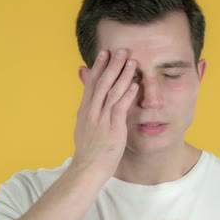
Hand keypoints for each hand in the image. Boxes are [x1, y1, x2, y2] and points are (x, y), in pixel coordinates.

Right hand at [71, 49, 138, 176]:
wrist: (87, 170)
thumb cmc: (89, 151)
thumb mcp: (83, 127)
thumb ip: (87, 110)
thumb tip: (88, 100)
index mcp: (85, 110)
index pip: (91, 84)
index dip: (98, 67)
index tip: (104, 53)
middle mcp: (91, 112)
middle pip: (102, 83)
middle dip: (112, 65)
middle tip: (121, 50)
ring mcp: (101, 120)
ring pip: (112, 92)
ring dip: (123, 75)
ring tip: (132, 61)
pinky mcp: (112, 129)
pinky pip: (120, 108)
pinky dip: (127, 95)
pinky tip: (135, 84)